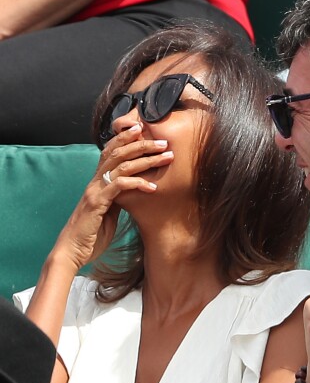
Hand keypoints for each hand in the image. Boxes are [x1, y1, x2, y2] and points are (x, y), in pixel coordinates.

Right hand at [52, 123, 172, 271]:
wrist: (72, 251)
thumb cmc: (91, 234)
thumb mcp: (109, 212)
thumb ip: (118, 198)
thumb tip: (132, 190)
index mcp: (98, 182)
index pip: (111, 152)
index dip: (126, 139)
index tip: (144, 131)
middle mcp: (95, 181)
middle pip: (118, 153)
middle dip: (142, 144)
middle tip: (163, 141)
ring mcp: (95, 190)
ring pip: (121, 165)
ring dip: (146, 160)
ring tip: (165, 157)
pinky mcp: (97, 203)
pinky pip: (119, 186)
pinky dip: (137, 183)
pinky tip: (153, 187)